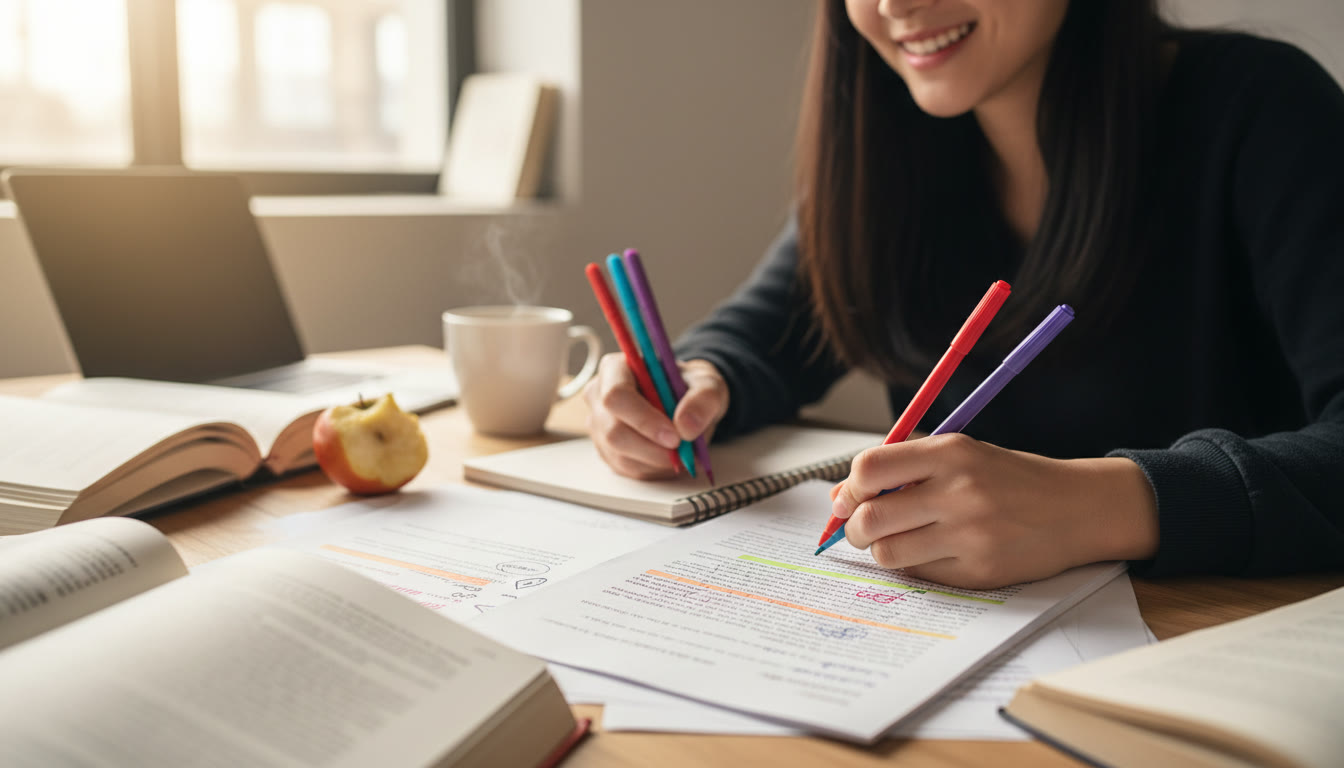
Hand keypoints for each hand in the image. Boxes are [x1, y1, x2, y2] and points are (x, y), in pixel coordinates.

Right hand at [583, 355, 728, 478]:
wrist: (685, 404)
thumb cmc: (689, 388)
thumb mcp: (707, 384)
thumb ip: (703, 398)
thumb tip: (686, 426)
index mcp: (616, 368)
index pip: (617, 395)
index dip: (644, 419)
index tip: (674, 436)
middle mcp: (599, 395)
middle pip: (613, 431)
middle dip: (652, 447)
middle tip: (682, 451)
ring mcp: (598, 425)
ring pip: (620, 455)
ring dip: (656, 460)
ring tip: (681, 451)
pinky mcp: (606, 449)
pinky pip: (626, 468)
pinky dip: (653, 468)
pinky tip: (669, 456)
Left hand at [829, 434, 1158, 588]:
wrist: (1077, 508)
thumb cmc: (1010, 478)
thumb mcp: (961, 455)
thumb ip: (903, 469)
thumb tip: (839, 495)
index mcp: (951, 453)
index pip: (870, 468)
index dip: (850, 487)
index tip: (849, 498)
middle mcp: (959, 492)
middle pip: (871, 518)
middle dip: (853, 528)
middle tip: (860, 529)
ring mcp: (970, 535)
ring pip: (888, 552)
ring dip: (880, 550)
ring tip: (894, 541)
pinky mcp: (979, 570)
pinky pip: (920, 574)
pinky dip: (913, 565)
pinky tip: (930, 552)